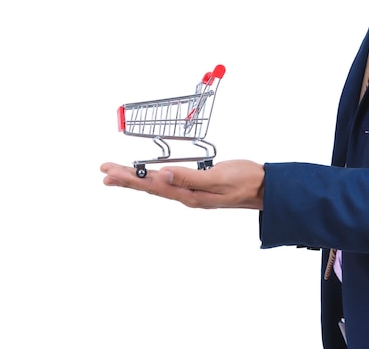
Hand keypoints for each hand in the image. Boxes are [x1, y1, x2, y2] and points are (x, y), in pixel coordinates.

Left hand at [100, 160, 264, 209]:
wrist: (265, 188)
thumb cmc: (245, 180)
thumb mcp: (219, 178)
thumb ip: (190, 177)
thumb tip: (162, 175)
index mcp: (189, 195)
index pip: (153, 186)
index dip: (129, 178)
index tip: (110, 172)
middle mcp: (186, 196)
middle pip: (149, 187)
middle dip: (125, 179)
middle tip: (104, 173)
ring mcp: (190, 193)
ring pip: (156, 185)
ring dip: (135, 180)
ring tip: (115, 177)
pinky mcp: (195, 187)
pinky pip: (167, 183)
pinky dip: (151, 178)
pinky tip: (146, 177)